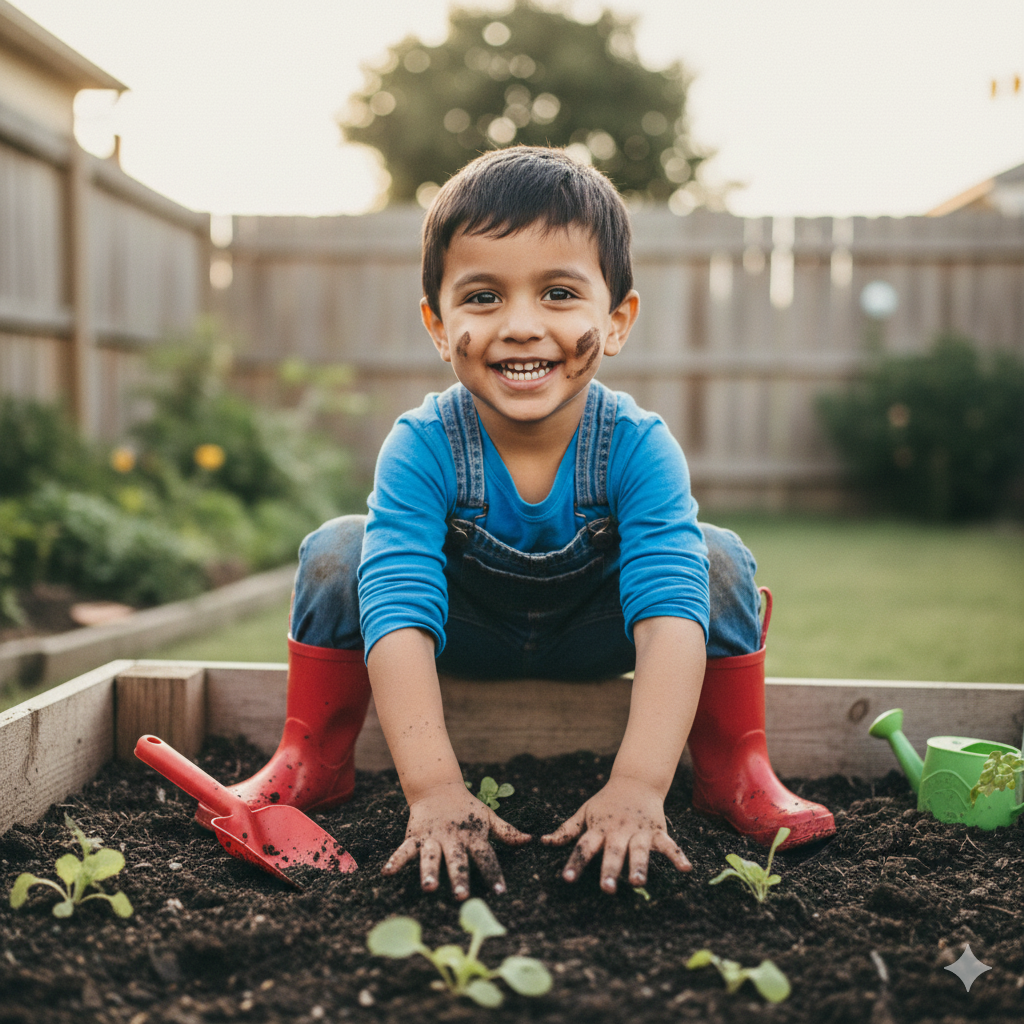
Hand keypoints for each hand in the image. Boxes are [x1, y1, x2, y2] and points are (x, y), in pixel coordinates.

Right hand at [382, 781, 530, 899]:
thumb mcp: (488, 819)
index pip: (486, 857)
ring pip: (430, 856)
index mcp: (473, 837)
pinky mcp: (415, 836)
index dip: (493, 873)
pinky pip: (404, 850)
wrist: (438, 788)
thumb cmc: (467, 810)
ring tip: (428, 888)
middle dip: (460, 877)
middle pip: (457, 860)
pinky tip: (387, 873)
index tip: (500, 892)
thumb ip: (507, 832)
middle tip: (462, 896)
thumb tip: (530, 841)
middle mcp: (453, 839)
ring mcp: (433, 837)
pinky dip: (395, 860)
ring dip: (429, 871)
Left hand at [540, 775, 690, 892]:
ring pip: (639, 850)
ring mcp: (639, 830)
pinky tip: (686, 869)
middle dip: (610, 870)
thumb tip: (543, 842)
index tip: (567, 879)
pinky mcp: (657, 830)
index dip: (575, 862)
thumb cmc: (605, 803)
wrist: (635, 781)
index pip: (584, 847)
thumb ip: (566, 830)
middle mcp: (618, 830)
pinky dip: (678, 856)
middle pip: (613, 852)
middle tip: (607, 889)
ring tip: (639, 883)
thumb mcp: (584, 813)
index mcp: (598, 828)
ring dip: (639, 866)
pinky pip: (669, 844)